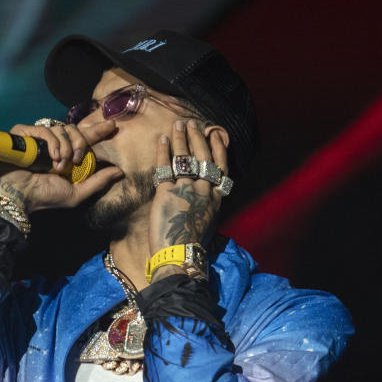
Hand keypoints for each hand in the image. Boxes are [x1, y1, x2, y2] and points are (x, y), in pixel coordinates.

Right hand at [0, 119, 123, 212]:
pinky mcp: (25, 133)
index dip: (98, 130)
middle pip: (75, 130)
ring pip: (61, 129)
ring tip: (59, 165)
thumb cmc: (45, 197)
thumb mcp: (77, 192)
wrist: (21, 195)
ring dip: (65, 148)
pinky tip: (52, 157)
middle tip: (76, 160)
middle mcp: (53, 144)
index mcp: (66, 155)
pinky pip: (45, 129)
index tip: (113, 126)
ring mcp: (38, 138)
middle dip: (81, 143)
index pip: (84, 137)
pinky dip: (52, 143)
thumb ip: (98, 182)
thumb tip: (120, 172)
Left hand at [148, 119, 228, 272]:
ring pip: (185, 157)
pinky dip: (163, 151)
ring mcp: (186, 190)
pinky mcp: (167, 193)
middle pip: (203, 157)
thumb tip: (202, 197)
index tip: (215, 135)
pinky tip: (161, 139)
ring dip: (182, 138)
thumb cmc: (191, 245)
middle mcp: (204, 191)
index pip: (220, 167)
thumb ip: (206, 205)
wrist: (179, 257)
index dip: (218, 149)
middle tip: (192, 124)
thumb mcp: (207, 223)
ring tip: (177, 125)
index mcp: (216, 199)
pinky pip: (165, 167)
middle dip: (198, 137)